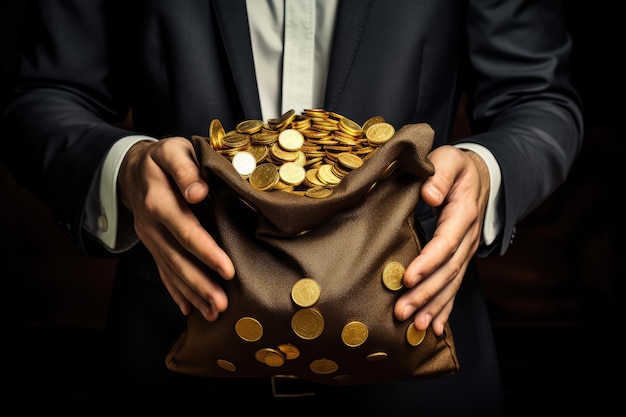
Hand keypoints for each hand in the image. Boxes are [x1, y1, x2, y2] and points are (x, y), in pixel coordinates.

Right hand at [118, 136, 235, 320]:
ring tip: (213, 313)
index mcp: (158, 200)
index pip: (185, 231)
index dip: (206, 252)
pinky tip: (190, 309)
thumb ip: (185, 168)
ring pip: (170, 270)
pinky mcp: (153, 246)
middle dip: (200, 284)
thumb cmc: (164, 157)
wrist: (134, 168)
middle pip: (177, 259)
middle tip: (222, 304)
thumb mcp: (173, 151)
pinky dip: (177, 292)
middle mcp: (151, 225)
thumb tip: (197, 192)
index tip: (227, 270)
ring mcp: (150, 239)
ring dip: (192, 294)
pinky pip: (164, 271)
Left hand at [394, 145, 489, 335]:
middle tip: (402, 311)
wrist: (479, 176)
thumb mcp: (449, 159)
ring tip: (416, 325)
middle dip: (426, 293)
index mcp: (463, 213)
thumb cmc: (456, 167)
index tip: (408, 278)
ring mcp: (466, 251)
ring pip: (452, 283)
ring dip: (434, 306)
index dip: (428, 262)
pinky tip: (434, 328)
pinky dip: (445, 308)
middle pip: (448, 270)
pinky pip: (454, 286)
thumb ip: (439, 173)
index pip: (446, 242)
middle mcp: (468, 237)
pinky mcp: (460, 258)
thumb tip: (429, 193)